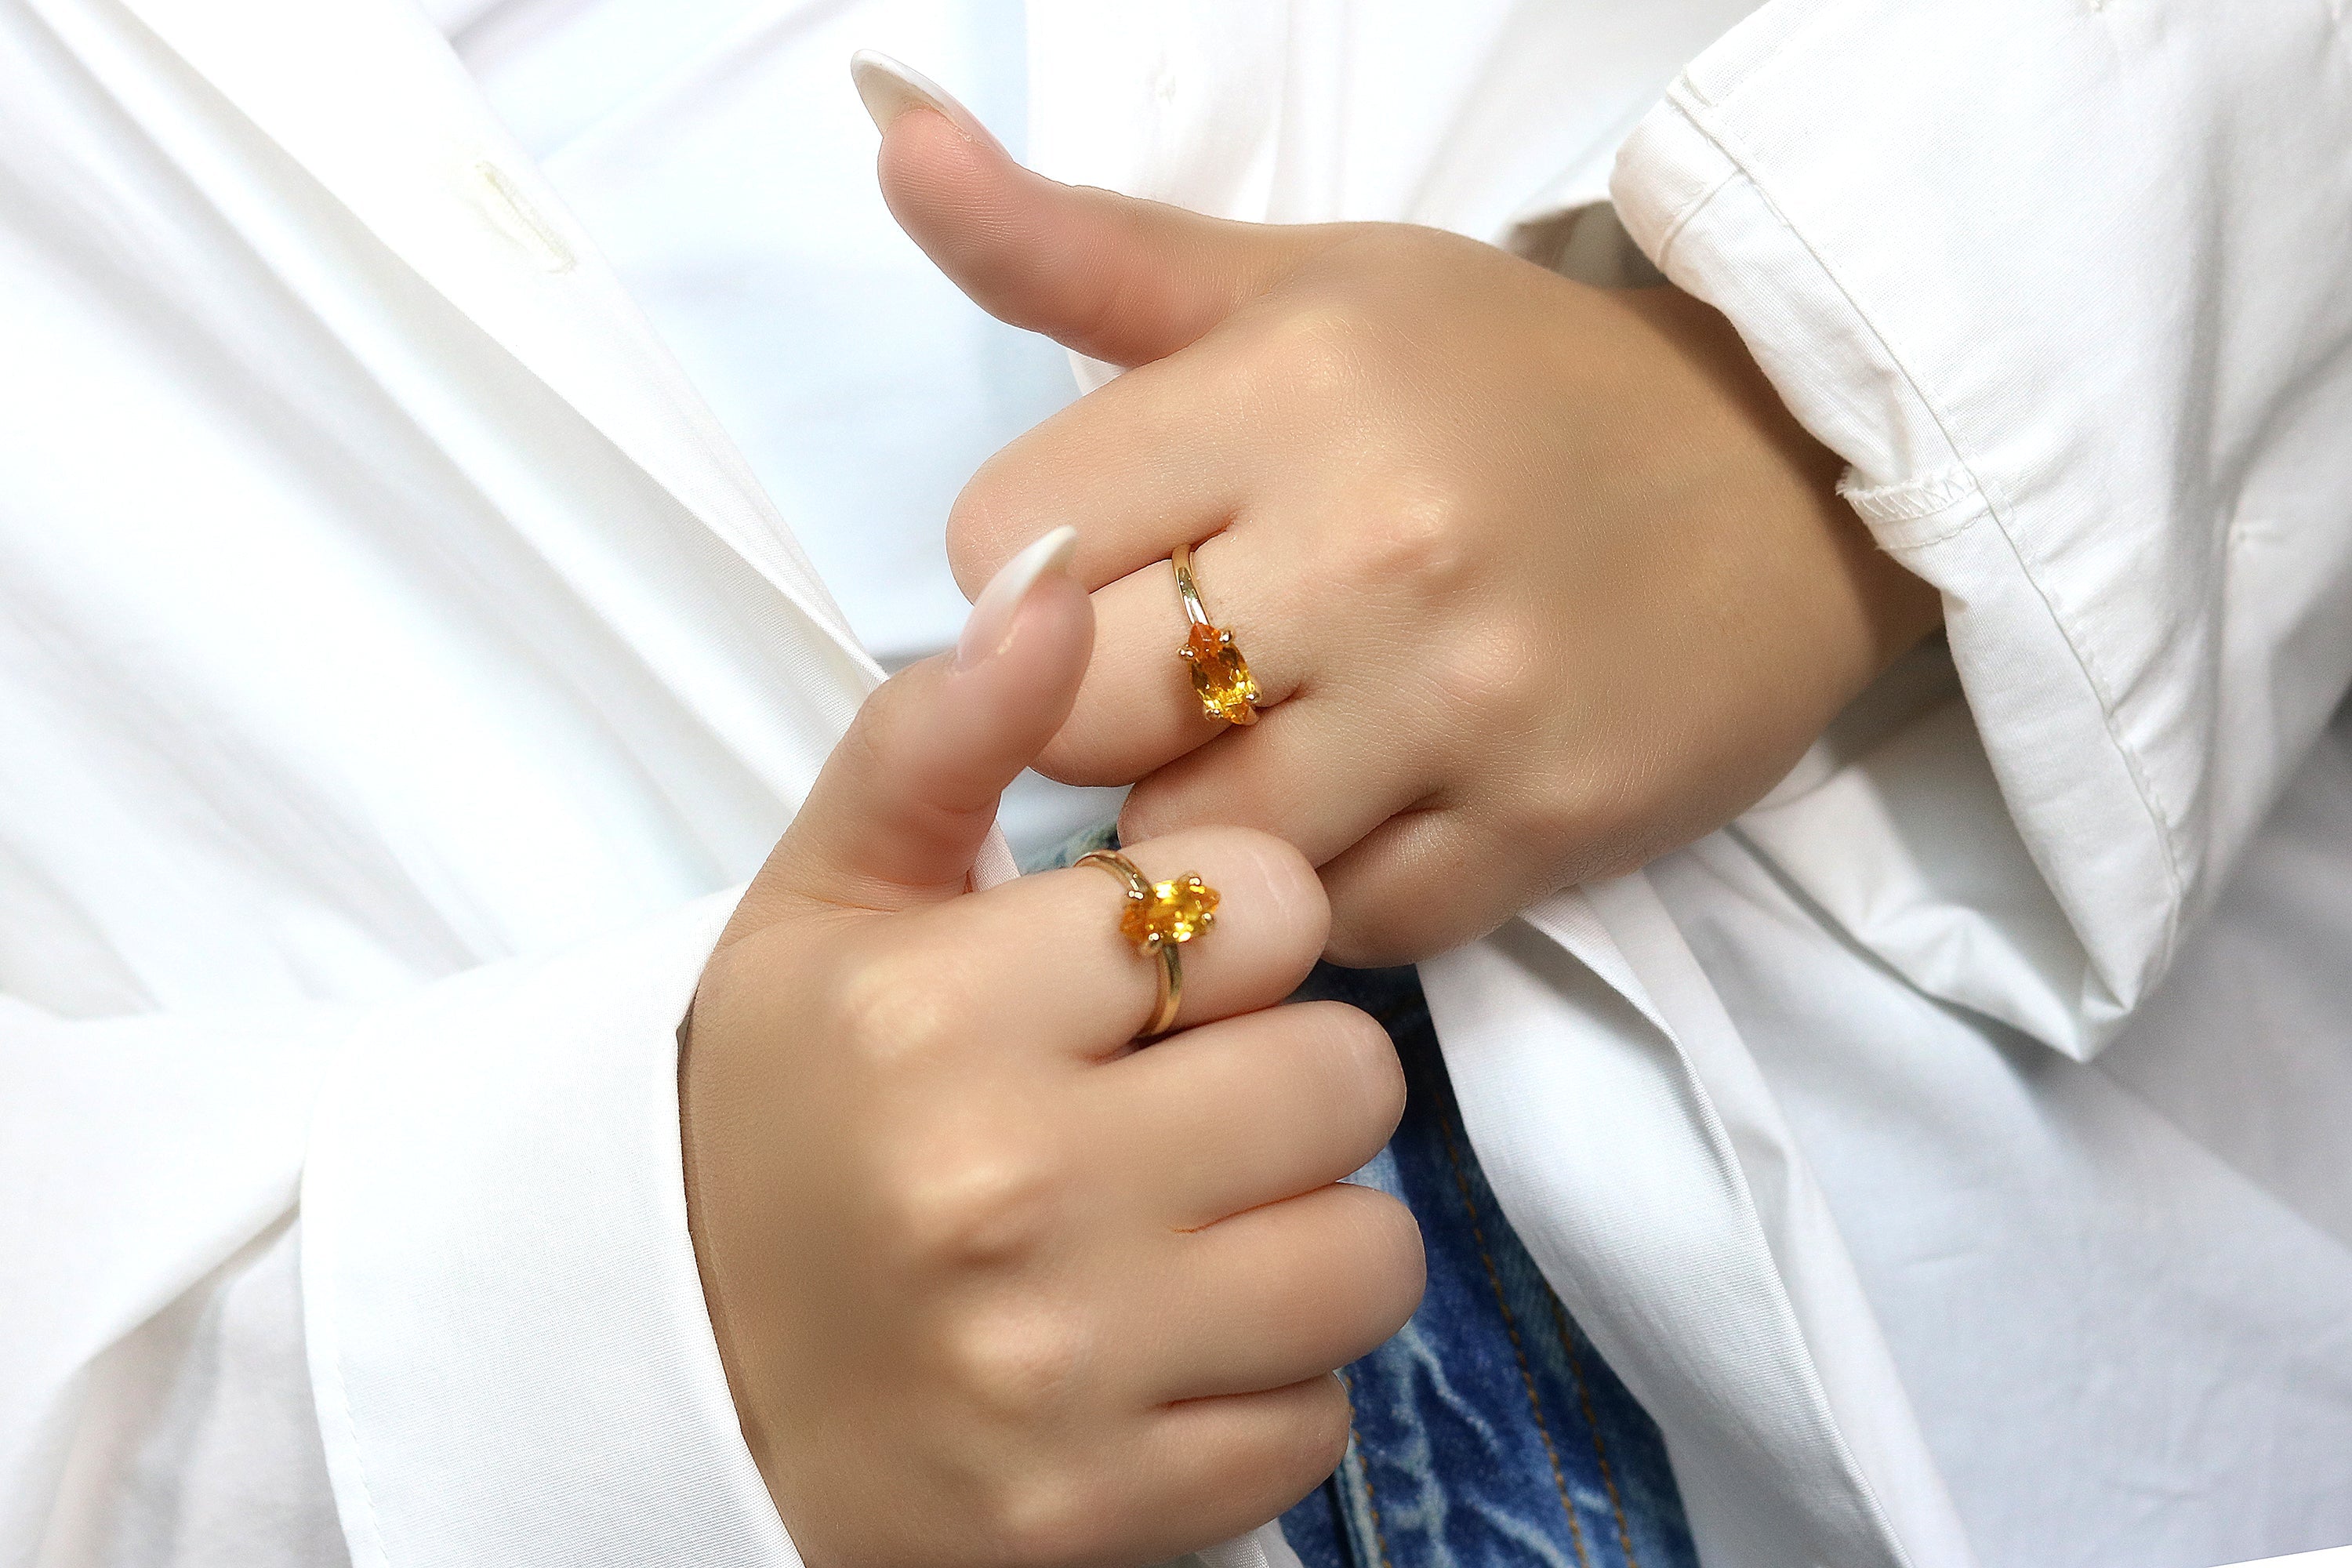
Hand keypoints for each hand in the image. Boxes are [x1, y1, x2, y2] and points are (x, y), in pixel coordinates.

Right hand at [683, 530, 1419, 1566]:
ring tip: (1190, 1224)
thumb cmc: (777, 1111)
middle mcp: (1005, 1191)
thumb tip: (1054, 574)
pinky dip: (1263, 1385)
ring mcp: (1061, 1373)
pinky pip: (1317, 1423)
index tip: (1157, 969)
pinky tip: (1159, 1348)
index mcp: (937, 1011)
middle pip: (1344, 1077)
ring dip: (1303, 1232)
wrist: (667, 1376)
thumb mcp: (823, 899)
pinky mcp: (1098, 1517)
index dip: (1232, 928)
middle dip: (1282, 1075)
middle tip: (1181, 1099)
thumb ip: (941, 730)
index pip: (1259, 905)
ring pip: (1367, 1256)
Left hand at [868, 73, 1941, 965]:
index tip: (1126, 555)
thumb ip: (1071, 245)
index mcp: (1289, 391)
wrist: (1787, 473)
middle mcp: (1374, 551)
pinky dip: (1326, 884)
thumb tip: (884, 126)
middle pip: (1082, 715)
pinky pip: (1338, 923)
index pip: (1007, 544)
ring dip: (1202, 814)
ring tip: (1272, 745)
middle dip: (1099, 708)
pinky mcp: (1541, 834)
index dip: (1033, 568)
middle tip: (1188, 667)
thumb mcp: (1292, 283)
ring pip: (1197, 846)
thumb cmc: (1505, 374)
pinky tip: (1371, 803)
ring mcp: (1463, 709)